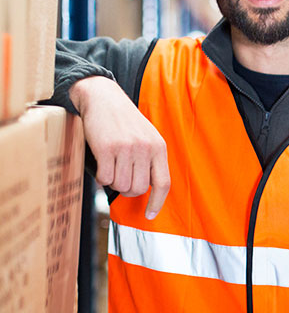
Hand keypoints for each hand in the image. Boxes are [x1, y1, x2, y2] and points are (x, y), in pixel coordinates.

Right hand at [70, 76, 170, 218]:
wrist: (103, 97)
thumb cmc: (124, 121)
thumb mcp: (146, 136)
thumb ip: (150, 160)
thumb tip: (148, 190)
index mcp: (158, 147)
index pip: (163, 183)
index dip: (157, 203)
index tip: (150, 215)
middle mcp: (145, 148)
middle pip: (138, 189)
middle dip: (127, 188)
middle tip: (120, 175)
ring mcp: (126, 148)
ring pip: (121, 185)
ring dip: (113, 181)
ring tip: (111, 164)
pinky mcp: (107, 148)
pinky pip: (105, 178)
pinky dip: (101, 176)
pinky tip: (102, 162)